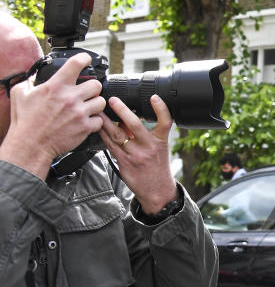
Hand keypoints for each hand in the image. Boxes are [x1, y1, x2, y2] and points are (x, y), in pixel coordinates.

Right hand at [0, 53, 104, 178]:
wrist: (30, 145)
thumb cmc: (25, 122)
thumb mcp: (20, 95)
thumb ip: (28, 82)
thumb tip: (33, 76)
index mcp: (55, 86)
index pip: (76, 63)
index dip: (84, 59)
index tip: (86, 60)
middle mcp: (70, 98)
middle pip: (96, 84)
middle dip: (92, 88)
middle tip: (85, 93)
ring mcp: (79, 113)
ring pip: (101, 102)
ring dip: (94, 104)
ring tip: (85, 108)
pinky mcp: (85, 127)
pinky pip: (100, 120)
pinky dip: (94, 121)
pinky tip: (85, 121)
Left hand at [98, 95, 177, 212]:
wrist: (157, 190)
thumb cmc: (158, 167)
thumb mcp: (159, 148)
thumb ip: (144, 134)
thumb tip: (125, 120)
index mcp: (161, 141)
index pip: (164, 121)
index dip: (160, 108)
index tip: (154, 97)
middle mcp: (149, 147)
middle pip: (135, 125)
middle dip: (122, 110)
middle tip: (113, 100)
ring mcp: (136, 155)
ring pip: (117, 135)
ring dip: (106, 121)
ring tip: (98, 111)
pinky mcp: (124, 163)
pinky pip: (111, 146)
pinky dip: (104, 135)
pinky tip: (98, 128)